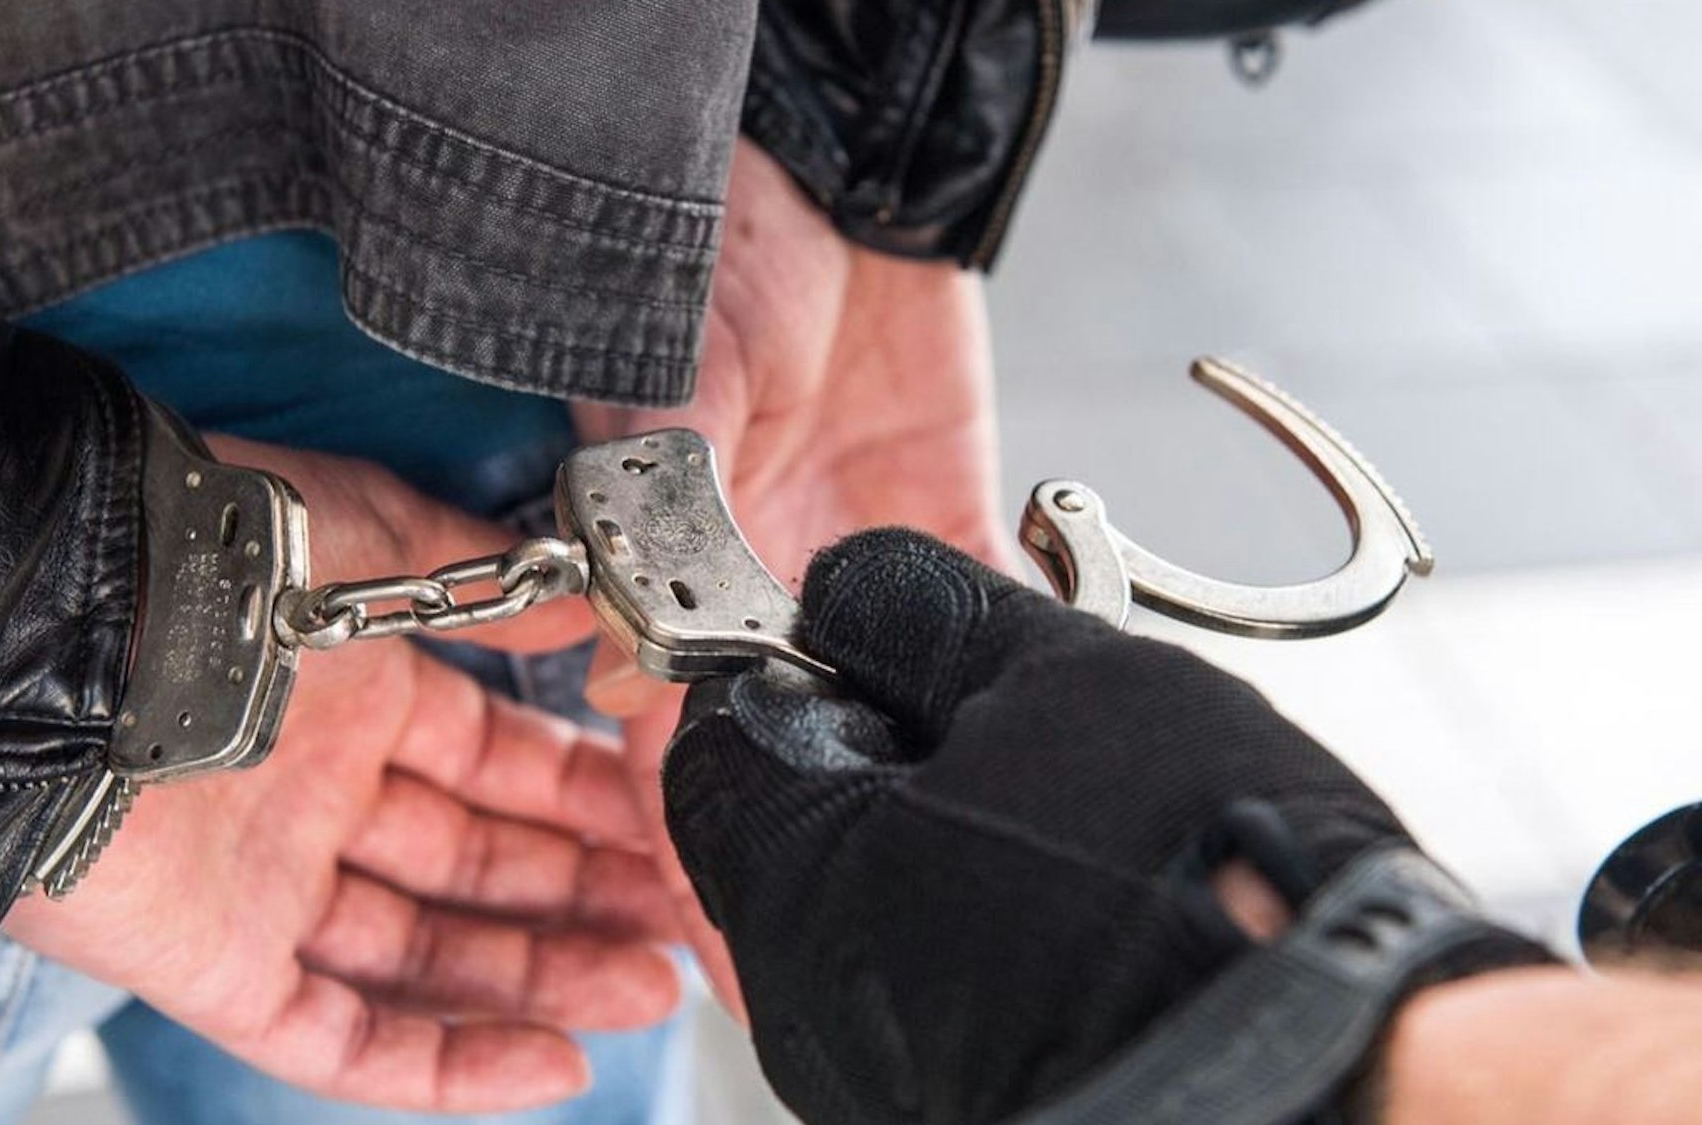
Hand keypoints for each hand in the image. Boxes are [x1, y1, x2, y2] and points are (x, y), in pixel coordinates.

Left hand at [7, 437, 679, 1113]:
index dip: (584, 801)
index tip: (670, 822)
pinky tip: (551, 1063)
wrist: (79, 620)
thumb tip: (592, 606)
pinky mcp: (218, 968)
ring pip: (427, 959)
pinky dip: (447, 1065)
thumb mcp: (385, 535)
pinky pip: (344, 1038)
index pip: (493, 767)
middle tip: (682, 920)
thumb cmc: (231, 557)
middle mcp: (317, 796)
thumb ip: (495, 589)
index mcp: (354, 696)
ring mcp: (268, 887)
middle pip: (474, 869)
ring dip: (542, 980)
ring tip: (650, 992)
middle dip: (583, 897)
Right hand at [571, 141, 1017, 1002]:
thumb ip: (662, 467)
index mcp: (674, 553)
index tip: (700, 926)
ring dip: (898, 801)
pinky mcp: (949, 516)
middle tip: (825, 962)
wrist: (844, 172)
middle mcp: (762, 576)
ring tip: (919, 914)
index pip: (669, 725)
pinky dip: (993, 690)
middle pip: (783, 745)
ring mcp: (857, 558)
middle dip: (800, 853)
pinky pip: (975, 622)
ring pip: (879, 708)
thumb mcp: (672, 354)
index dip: (682, 832)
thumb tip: (635, 581)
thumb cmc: (721, 239)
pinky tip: (1011, 767)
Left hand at [661, 530, 1510, 1124]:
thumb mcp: (1054, 672)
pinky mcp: (965, 1104)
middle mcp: (812, 1006)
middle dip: (886, 754)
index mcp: (797, 880)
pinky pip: (939, 990)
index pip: (715, 744)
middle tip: (1008, 718)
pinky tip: (1103, 897)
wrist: (1353, 1065)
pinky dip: (994, 927)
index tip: (881, 644)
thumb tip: (855, 587)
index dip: (796, 667)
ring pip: (874, 912)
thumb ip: (920, 613)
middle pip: (795, 832)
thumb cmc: (1206, 873)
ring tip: (1083, 810)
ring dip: (951, 837)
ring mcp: (884, 1077)